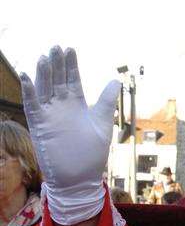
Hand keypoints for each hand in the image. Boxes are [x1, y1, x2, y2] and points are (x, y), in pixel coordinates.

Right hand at [20, 46, 119, 224]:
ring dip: (43, 74)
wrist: (80, 178)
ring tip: (44, 57)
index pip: (72, 79)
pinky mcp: (40, 125)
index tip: (70, 49)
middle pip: (56, 80)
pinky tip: (27, 76)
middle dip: (57, 64)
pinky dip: (29, 91)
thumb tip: (116, 80)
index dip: (71, 65)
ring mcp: (49, 115)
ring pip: (44, 89)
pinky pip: (32, 105)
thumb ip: (107, 102)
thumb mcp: (103, 124)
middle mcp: (61, 107)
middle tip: (56, 47)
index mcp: (77, 105)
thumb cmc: (93, 153)